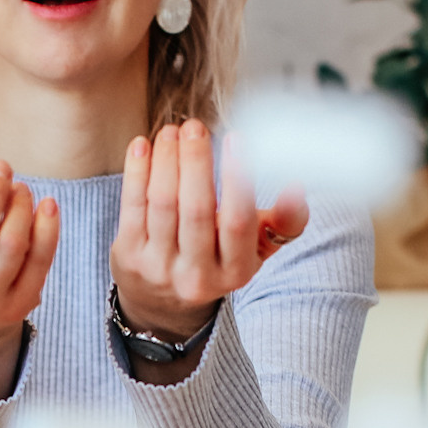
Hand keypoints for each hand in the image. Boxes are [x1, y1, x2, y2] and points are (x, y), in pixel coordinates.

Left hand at [110, 119, 308, 339]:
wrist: (163, 301)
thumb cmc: (218, 258)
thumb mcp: (255, 249)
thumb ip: (283, 221)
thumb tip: (298, 186)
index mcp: (236, 272)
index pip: (239, 223)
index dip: (238, 178)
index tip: (237, 138)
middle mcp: (197, 276)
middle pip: (196, 210)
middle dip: (196, 161)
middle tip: (196, 127)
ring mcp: (159, 268)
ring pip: (162, 203)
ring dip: (166, 159)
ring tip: (173, 131)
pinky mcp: (129, 256)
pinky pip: (132, 205)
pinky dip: (137, 171)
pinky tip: (142, 145)